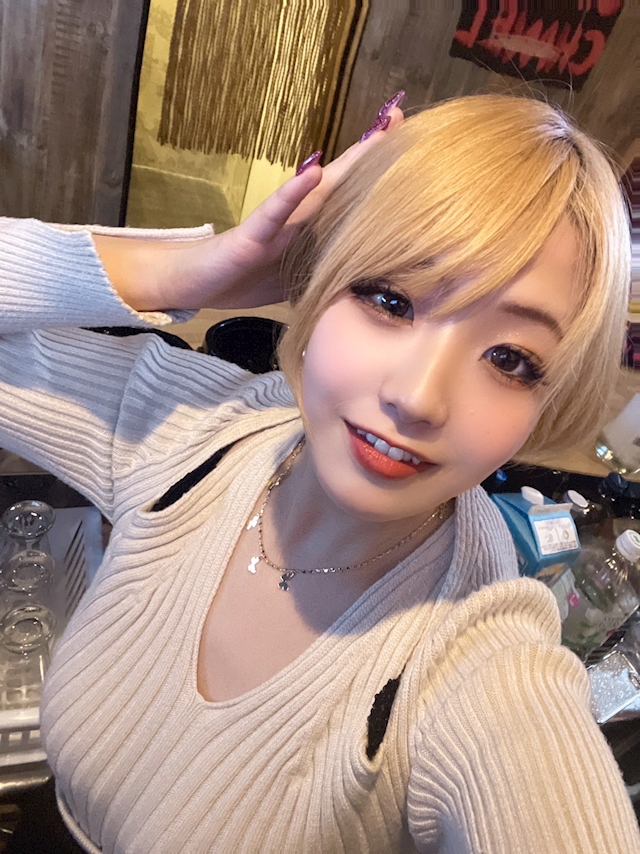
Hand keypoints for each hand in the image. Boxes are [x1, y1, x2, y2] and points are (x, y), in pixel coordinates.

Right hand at [96, 103, 402, 311]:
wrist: (195, 284)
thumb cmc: (245, 278)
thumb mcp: (297, 279)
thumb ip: (325, 271)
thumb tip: (363, 281)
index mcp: (310, 229)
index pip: (350, 197)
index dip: (377, 174)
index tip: (411, 148)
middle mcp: (297, 218)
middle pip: (341, 181)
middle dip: (371, 152)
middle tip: (401, 116)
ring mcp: (275, 223)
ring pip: (317, 189)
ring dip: (346, 164)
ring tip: (375, 137)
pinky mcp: (251, 236)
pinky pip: (274, 212)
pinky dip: (293, 193)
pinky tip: (312, 171)